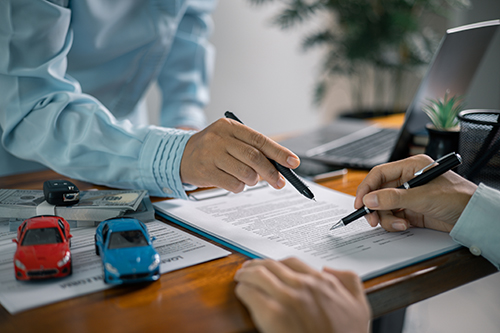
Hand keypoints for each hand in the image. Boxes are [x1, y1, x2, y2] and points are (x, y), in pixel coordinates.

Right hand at [180, 118, 299, 192]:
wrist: (180, 155)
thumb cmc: (212, 148)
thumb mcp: (230, 140)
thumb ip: (252, 148)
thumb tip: (280, 165)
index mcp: (230, 126)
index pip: (260, 139)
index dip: (279, 152)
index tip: (293, 162)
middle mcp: (220, 138)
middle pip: (254, 157)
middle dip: (271, 172)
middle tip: (280, 182)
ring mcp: (211, 154)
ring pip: (245, 173)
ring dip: (253, 180)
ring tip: (250, 179)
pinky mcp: (206, 171)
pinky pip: (233, 184)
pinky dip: (239, 187)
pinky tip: (234, 181)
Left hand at [234, 258, 370, 332]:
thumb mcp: (359, 306)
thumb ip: (349, 281)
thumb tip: (329, 269)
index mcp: (322, 282)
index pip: (292, 262)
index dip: (278, 263)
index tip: (271, 267)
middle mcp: (304, 285)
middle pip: (272, 265)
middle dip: (258, 265)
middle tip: (250, 268)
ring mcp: (287, 297)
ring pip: (258, 274)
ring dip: (246, 273)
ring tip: (241, 276)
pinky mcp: (272, 314)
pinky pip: (250, 292)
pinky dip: (243, 289)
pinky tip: (241, 292)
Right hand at [354, 154, 477, 231]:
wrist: (476, 217)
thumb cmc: (459, 198)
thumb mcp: (424, 197)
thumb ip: (394, 198)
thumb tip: (370, 199)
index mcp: (411, 167)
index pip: (379, 174)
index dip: (367, 188)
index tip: (360, 203)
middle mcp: (408, 180)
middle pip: (379, 192)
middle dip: (375, 207)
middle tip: (372, 219)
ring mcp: (409, 196)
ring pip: (384, 207)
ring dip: (387, 218)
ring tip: (399, 224)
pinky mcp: (412, 211)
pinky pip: (393, 217)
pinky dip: (394, 223)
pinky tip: (404, 226)